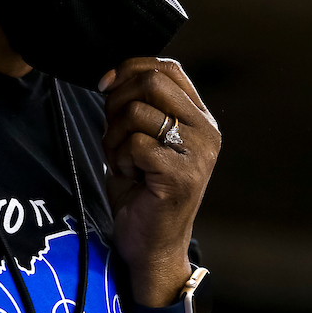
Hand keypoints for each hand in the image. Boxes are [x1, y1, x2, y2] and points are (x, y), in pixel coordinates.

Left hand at [99, 57, 219, 305]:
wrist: (151, 245)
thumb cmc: (141, 190)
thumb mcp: (141, 138)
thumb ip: (136, 105)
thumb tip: (110, 77)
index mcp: (199, 117)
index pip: (167, 68)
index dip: (130, 68)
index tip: (105, 84)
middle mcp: (206, 131)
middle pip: (151, 81)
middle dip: (117, 102)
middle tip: (113, 133)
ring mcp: (197, 153)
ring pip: (136, 113)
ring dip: (114, 137)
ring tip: (124, 161)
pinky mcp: (181, 175)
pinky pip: (134, 144)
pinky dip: (119, 159)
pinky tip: (131, 177)